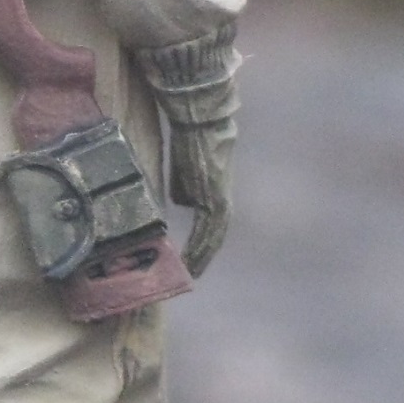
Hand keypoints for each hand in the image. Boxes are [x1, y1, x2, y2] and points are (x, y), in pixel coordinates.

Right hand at [165, 116, 235, 276]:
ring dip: (200, 257)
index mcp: (216, 196)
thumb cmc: (190, 143)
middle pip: (214, 238)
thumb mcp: (184, 173)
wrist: (199, 126)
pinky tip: (190, 261)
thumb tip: (180, 204)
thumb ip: (185, 190)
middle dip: (202, 257)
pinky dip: (198, 248)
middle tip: (191, 276)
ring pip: (212, 238)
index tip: (191, 261)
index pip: (210, 228)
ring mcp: (221, 202)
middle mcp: (223, 202)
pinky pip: (208, 232)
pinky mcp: (216, 201)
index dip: (201, 245)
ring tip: (189, 274)